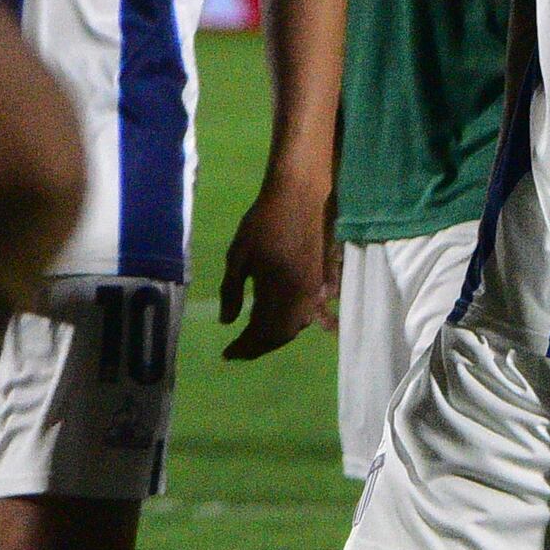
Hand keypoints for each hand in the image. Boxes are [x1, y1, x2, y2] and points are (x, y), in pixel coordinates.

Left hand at [219, 170, 334, 359]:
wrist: (300, 197)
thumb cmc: (264, 222)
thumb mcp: (238, 255)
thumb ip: (232, 290)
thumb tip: (228, 321)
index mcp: (277, 290)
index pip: (262, 331)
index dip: (245, 347)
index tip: (227, 353)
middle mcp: (301, 295)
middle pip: (283, 334)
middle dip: (260, 347)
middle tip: (240, 350)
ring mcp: (315, 288)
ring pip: (299, 324)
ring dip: (278, 336)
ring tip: (258, 338)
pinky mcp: (323, 279)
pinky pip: (312, 311)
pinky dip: (298, 322)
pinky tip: (288, 321)